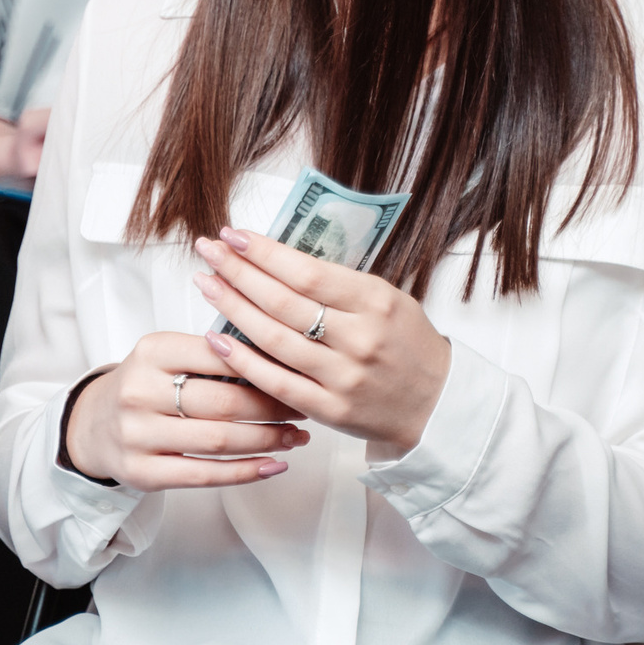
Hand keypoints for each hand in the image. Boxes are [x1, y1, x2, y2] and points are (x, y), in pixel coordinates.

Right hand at [64, 330, 307, 489]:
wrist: (92, 426)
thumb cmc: (145, 387)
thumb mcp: (166, 356)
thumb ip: (210, 354)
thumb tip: (278, 360)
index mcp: (151, 351)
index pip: (219, 355)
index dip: (264, 366)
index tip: (295, 373)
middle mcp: (140, 391)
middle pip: (224, 401)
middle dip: (273, 407)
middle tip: (303, 408)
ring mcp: (137, 435)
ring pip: (219, 440)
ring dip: (267, 441)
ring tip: (295, 437)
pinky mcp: (142, 473)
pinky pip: (204, 475)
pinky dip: (246, 472)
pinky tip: (273, 465)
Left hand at [195, 227, 452, 456]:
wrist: (437, 404)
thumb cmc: (407, 343)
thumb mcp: (387, 299)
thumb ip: (338, 283)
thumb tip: (277, 257)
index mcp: (375, 301)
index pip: (307, 271)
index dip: (265, 252)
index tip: (234, 235)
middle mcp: (359, 338)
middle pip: (283, 301)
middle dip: (238, 272)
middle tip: (208, 251)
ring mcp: (344, 377)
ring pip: (274, 339)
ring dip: (232, 308)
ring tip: (206, 284)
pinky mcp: (331, 409)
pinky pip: (276, 382)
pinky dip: (242, 360)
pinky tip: (217, 338)